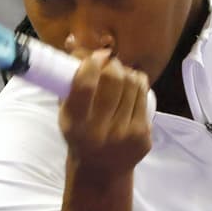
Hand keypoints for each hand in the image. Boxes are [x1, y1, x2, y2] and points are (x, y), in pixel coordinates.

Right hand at [59, 47, 151, 173]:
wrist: (102, 171)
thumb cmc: (80, 134)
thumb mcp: (67, 112)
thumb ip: (68, 78)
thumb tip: (72, 39)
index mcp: (76, 125)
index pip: (84, 85)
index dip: (91, 62)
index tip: (94, 57)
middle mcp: (100, 132)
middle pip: (114, 79)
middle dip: (112, 64)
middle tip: (108, 64)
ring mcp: (125, 134)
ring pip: (133, 83)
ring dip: (126, 72)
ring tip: (119, 76)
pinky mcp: (143, 135)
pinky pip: (144, 95)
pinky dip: (137, 84)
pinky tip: (130, 87)